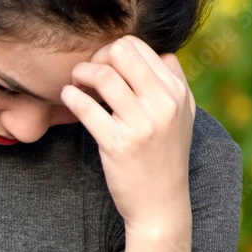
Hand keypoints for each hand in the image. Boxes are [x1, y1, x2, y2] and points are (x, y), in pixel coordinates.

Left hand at [60, 35, 195, 233]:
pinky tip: (68, 98)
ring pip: (102, 75)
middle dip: (97, 57)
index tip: (103, 68)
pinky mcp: (118, 144)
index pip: (139, 47)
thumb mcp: (183, 118)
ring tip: (76, 85)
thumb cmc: (165, 158)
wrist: (160, 205)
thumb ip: (174, 84)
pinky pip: (86, 106)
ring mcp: (142, 124)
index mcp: (177, 93)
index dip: (113, 51)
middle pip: (121, 51)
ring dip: (80, 74)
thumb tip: (161, 53)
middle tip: (87, 75)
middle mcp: (163, 104)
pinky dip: (71, 96)